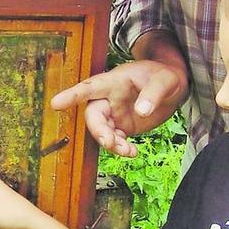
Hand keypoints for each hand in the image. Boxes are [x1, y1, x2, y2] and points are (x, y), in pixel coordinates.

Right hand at [48, 59, 186, 156]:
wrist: (173, 87)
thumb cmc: (166, 76)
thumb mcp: (166, 80)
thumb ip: (154, 93)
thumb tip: (142, 111)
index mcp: (114, 81)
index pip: (90, 87)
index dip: (72, 95)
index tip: (55, 103)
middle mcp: (109, 97)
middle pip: (93, 115)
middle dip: (98, 131)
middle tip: (110, 143)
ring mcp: (114, 113)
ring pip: (102, 131)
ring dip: (111, 143)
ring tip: (129, 151)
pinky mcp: (122, 126)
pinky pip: (114, 139)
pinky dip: (120, 148)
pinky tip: (132, 152)